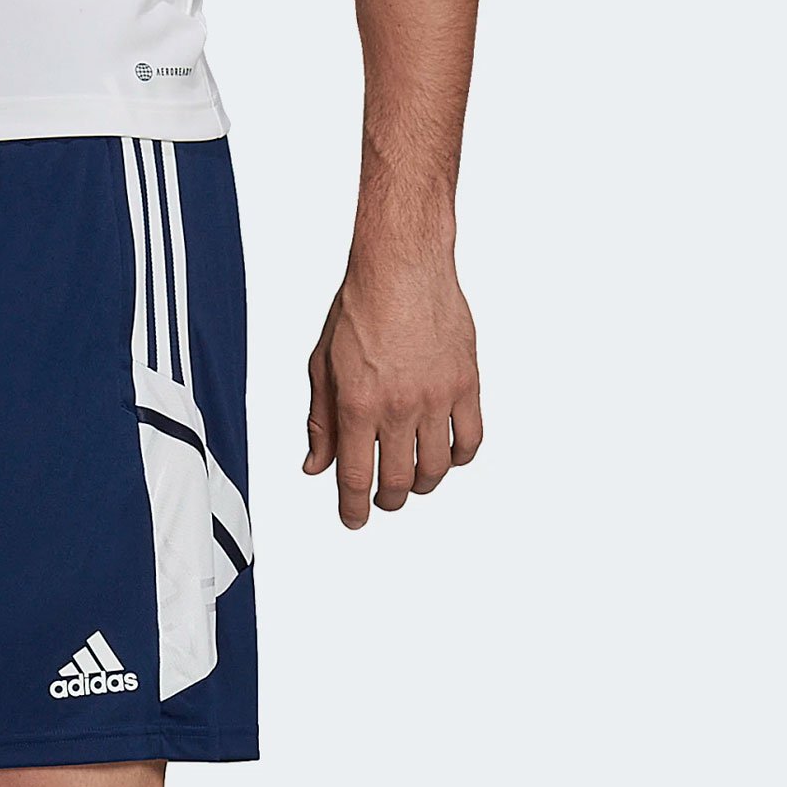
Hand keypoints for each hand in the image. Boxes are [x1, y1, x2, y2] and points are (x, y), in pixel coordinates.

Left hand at [304, 261, 481, 528]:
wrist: (403, 264)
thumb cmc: (359, 309)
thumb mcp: (323, 367)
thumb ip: (321, 423)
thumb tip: (315, 468)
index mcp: (358, 405)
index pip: (355, 478)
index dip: (352, 510)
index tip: (353, 521)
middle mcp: (399, 406)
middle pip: (398, 482)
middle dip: (387, 502)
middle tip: (382, 502)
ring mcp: (437, 396)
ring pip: (435, 468)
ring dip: (422, 485)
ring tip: (412, 481)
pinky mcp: (466, 382)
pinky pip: (470, 439)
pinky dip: (457, 458)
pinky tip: (444, 455)